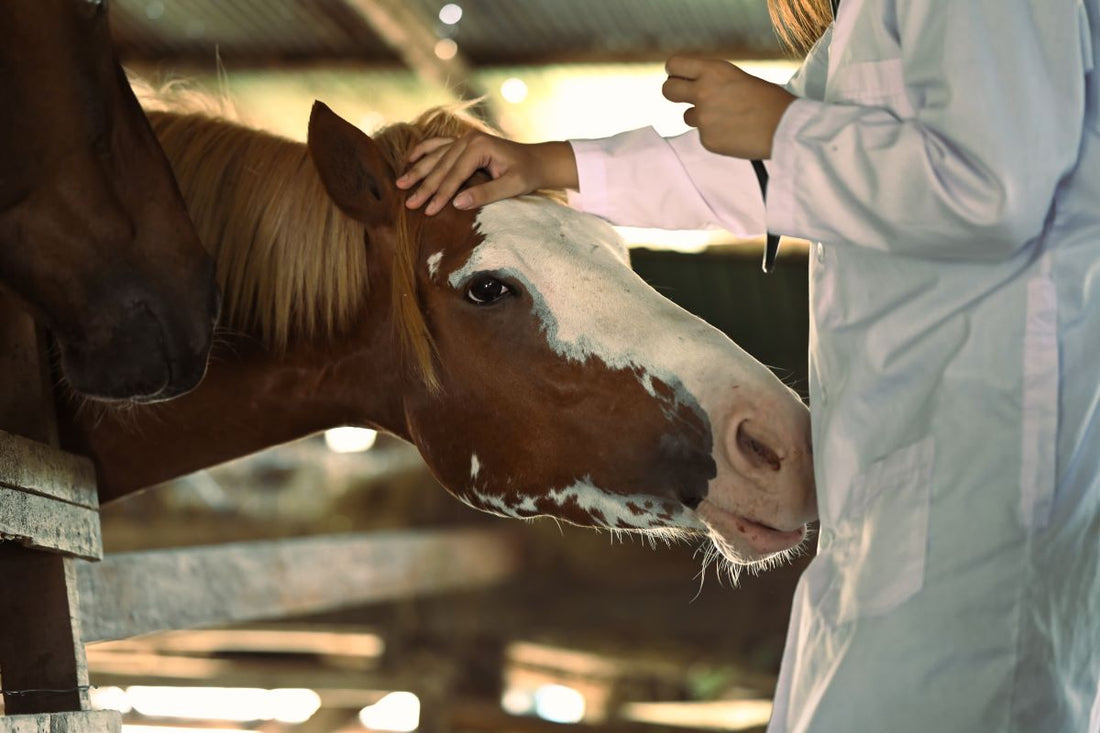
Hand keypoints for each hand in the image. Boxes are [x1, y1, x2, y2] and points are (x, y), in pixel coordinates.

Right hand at [397, 132, 577, 214]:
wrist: (537, 160)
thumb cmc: (527, 174)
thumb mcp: (511, 186)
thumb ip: (485, 194)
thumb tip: (457, 204)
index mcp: (480, 146)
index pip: (455, 175)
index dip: (441, 194)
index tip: (428, 211)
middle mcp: (469, 138)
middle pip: (441, 166)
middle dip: (424, 186)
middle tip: (409, 204)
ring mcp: (464, 138)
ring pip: (436, 156)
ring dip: (418, 170)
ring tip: (400, 184)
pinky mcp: (463, 141)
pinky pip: (438, 145)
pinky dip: (423, 151)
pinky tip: (409, 159)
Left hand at [662, 55, 795, 158]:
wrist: (785, 128)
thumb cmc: (769, 101)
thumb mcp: (738, 79)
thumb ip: (714, 82)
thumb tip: (696, 88)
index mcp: (713, 71)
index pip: (674, 65)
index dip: (675, 72)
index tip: (679, 77)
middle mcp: (702, 93)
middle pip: (668, 91)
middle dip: (673, 92)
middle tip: (684, 97)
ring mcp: (702, 119)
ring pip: (688, 117)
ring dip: (702, 118)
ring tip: (730, 118)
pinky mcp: (707, 141)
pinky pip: (705, 136)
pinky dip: (717, 136)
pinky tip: (737, 133)